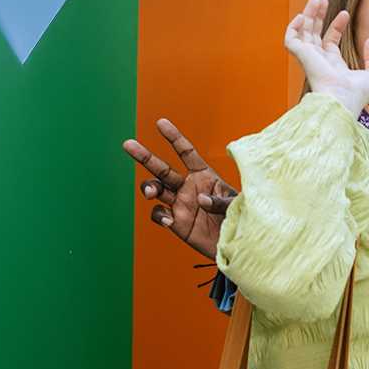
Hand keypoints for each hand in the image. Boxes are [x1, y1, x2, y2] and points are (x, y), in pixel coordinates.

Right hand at [124, 118, 236, 258]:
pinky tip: (168, 221)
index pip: (186, 153)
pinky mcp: (175, 221)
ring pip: (155, 188)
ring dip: (148, 187)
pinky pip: (158, 214)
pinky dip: (159, 216)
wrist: (234, 245)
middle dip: (145, 156)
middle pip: (162, 168)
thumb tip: (200, 200)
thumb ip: (220, 201)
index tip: (161, 123)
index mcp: (204, 176)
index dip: (174, 138)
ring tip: (150, 192)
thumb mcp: (237, 206)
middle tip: (128, 145)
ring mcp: (179, 203)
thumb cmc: (240, 220)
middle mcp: (188, 186)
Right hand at [284, 0, 368, 116]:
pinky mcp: (302, 55)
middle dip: (318, 16)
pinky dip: (293, 27)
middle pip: (314, 34)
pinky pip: (290, 39)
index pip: (330, 42)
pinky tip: (301, 16)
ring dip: (308, 15)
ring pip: (303, 32)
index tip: (345, 13)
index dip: (336, 26)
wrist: (343, 100)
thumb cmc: (358, 94)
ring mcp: (309, 58)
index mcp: (333, 66)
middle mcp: (319, 62)